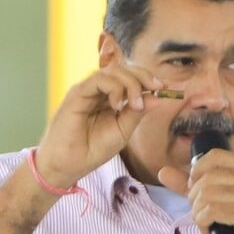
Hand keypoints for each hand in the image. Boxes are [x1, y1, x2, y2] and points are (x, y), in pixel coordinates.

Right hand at [36, 64, 167, 187]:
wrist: (68, 164)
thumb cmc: (92, 149)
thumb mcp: (123, 130)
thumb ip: (138, 112)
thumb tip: (158, 96)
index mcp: (110, 98)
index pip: (131, 78)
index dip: (148, 78)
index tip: (165, 87)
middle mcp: (98, 90)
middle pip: (123, 69)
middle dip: (144, 75)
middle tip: (158, 86)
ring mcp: (87, 89)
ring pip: (112, 71)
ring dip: (131, 83)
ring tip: (136, 105)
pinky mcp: (77, 93)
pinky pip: (98, 79)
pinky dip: (114, 88)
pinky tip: (118, 105)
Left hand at [159, 148, 233, 233]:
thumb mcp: (216, 200)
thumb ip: (190, 185)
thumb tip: (162, 171)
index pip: (214, 156)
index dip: (197, 172)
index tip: (196, 191)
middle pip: (206, 177)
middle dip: (195, 198)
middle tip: (201, 214)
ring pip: (206, 194)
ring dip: (198, 212)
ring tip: (205, 223)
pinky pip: (211, 210)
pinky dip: (203, 221)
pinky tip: (208, 230)